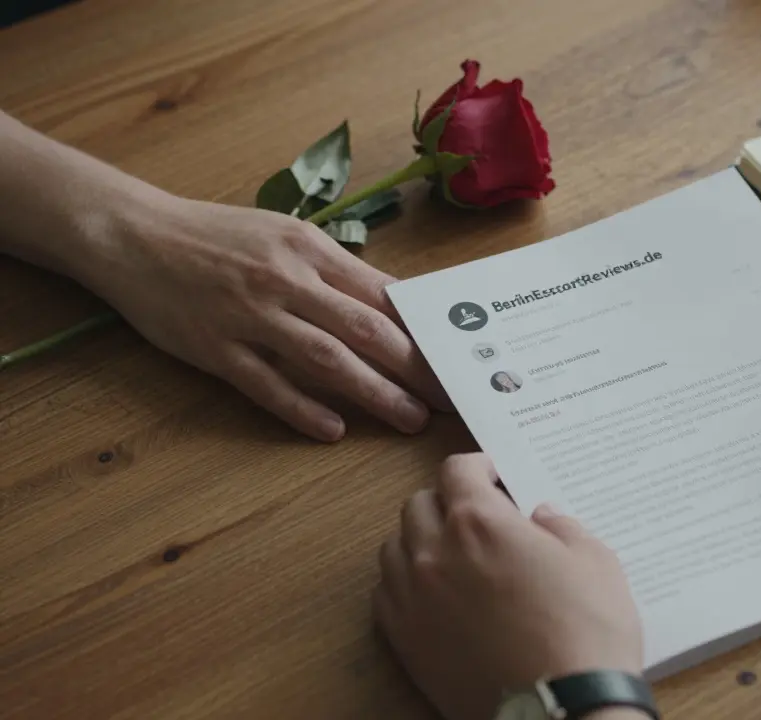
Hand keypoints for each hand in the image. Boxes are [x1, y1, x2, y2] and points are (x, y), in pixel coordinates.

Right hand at [85, 194, 448, 441]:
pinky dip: (301, 407)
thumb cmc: (219, 237)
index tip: (457, 356)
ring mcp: (250, 315)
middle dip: (415, 367)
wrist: (134, 234)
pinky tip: (332, 430)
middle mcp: (286, 279)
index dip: (425, 330)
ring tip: (409, 418)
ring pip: (325, 357)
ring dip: (374, 391)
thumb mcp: (286, 236)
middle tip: (451, 397)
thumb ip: (338, 271)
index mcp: (311, 249)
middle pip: (366, 328)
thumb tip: (396, 303)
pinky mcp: (214, 347)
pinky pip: (265, 383)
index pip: (383, 294)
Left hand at [375, 454, 642, 719]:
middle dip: (447, 501)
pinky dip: (403, 583)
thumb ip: (562, 527)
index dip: (477, 466)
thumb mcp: (595, 562)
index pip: (457, 470)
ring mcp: (413, 599)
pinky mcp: (405, 641)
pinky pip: (385, 594)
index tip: (491, 475)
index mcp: (479, 522)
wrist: (561, 710)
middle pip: (420, 504)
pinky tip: (432, 593)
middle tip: (476, 515)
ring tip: (451, 552)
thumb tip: (542, 517)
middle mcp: (435, 552)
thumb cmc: (585, 635)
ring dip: (419, 539)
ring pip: (395, 546)